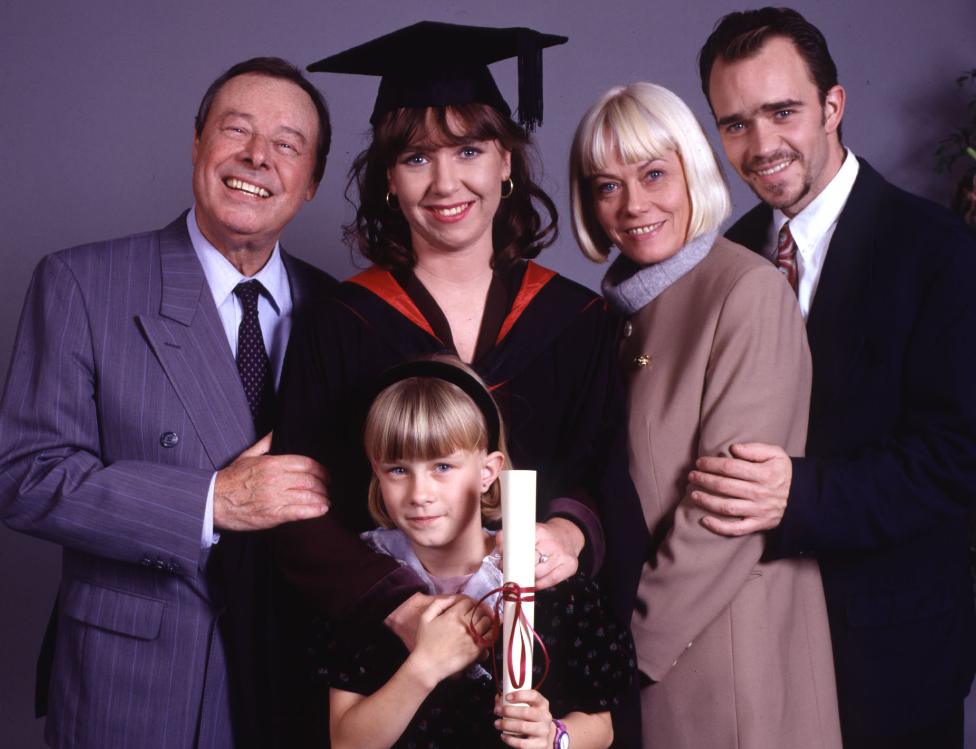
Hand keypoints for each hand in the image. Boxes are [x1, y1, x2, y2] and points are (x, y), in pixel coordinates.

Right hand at [213, 433, 328, 530]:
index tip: (325, 475)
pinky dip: (314, 511)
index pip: (306, 463)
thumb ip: (264, 443)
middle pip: (311, 479)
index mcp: (272, 463)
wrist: (212, 501)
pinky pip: (300, 511)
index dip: (321, 470)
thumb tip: (275, 432)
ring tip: (326, 501)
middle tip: (327, 489)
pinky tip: (322, 510)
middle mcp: (276, 479)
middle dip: (323, 485)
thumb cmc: (230, 479)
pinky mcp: (273, 515)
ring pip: (309, 495)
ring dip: (322, 498)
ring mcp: (275, 497)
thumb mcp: (247, 456)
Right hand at [386, 592, 495, 651]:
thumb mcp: (425, 617)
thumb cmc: (425, 642)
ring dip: (486, 621)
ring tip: (481, 624)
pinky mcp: (477, 650)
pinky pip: (490, 637)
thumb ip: (438, 604)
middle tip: (475, 616)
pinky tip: (485, 634)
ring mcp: (472, 637)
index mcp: (453, 615)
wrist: (428, 665)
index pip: (469, 602)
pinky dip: (491, 633)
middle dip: (478, 611)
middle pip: (480, 610)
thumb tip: (453, 598)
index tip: (467, 609)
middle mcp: (464, 624)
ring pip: (487, 622)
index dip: (469, 604)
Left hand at [494, 518, 582, 589]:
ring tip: (523, 576)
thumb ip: (511, 538)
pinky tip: (534, 583)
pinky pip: (550, 581)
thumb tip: (499, 550)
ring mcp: (562, 556)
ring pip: (538, 573)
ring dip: (527, 578)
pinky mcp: (570, 567)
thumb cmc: (544, 536)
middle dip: (516, 569)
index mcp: (539, 531)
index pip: (519, 546)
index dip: (508, 555)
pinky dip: (539, 584)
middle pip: (528, 563)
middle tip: (510, 571)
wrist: (568, 535)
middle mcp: (551, 543)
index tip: (502, 561)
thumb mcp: (528, 531)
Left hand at [494, 690, 553, 747]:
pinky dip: (510, 739)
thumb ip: (512, 701)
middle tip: (497, 711)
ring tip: (497, 723)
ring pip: (523, 727)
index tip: (506, 697)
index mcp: (542, 704)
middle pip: (526, 712)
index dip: (519, 695)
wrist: (543, 737)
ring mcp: (544, 731)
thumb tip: (499, 699)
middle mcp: (545, 717)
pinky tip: (503, 735)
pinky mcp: (540, 744)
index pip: (534, 696)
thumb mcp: (526, 707)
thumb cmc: (531, 719)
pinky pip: (522, 743)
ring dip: (506, 725)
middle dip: (508, 711)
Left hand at [688, 442, 791, 535]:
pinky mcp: (758, 524)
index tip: (700, 462)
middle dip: (704, 480)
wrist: (802, 497)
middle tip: (692, 476)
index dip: (712, 464)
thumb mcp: (775, 454)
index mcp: (765, 474)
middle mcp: (761, 493)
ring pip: (727, 507)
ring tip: (693, 494)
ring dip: (706, 501)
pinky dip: (719, 527)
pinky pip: (736, 529)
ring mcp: (759, 511)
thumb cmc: (782, 472)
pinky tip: (704, 520)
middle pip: (725, 486)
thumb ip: (755, 449)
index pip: (731, 467)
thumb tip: (734, 448)